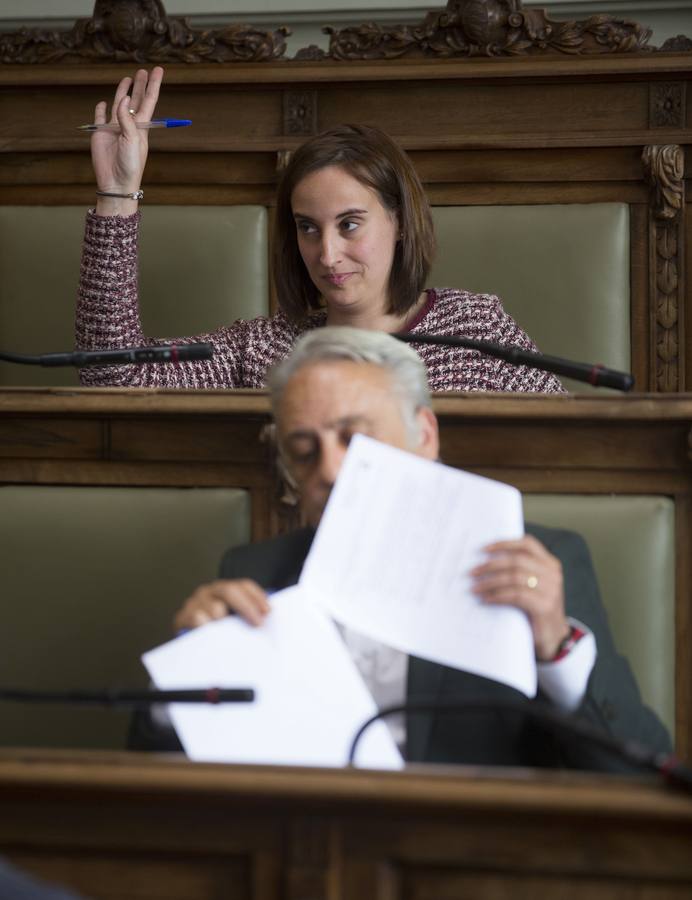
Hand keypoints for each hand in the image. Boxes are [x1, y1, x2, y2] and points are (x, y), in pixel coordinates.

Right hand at [92, 67, 163, 215]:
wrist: (116, 182)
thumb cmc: (130, 164)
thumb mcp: (133, 141)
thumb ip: (127, 119)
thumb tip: (123, 98)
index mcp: (141, 126)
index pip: (149, 100)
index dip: (153, 85)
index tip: (158, 70)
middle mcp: (129, 125)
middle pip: (136, 100)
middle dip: (140, 86)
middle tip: (144, 71)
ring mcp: (114, 128)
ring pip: (119, 105)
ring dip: (123, 92)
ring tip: (128, 79)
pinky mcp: (100, 133)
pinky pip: (100, 117)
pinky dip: (101, 109)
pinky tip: (103, 102)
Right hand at [174, 579, 270, 631]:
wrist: (189, 648)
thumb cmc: (219, 634)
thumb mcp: (234, 623)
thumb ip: (248, 619)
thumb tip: (267, 621)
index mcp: (224, 589)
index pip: (244, 586)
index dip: (257, 596)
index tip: (268, 612)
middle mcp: (208, 592)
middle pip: (229, 591)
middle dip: (246, 606)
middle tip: (258, 624)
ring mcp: (194, 603)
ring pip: (214, 607)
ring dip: (228, 619)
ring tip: (236, 634)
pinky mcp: (183, 617)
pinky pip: (196, 619)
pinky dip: (208, 627)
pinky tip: (215, 638)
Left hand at [470, 535, 569, 660]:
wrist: (554, 638)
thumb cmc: (535, 608)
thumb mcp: (532, 585)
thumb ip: (519, 571)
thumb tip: (484, 560)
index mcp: (550, 563)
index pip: (527, 544)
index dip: (504, 543)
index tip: (483, 549)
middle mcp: (552, 574)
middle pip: (516, 560)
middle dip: (491, 565)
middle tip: (472, 572)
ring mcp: (550, 590)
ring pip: (514, 577)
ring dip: (490, 582)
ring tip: (475, 588)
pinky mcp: (544, 606)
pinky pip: (516, 596)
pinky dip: (497, 596)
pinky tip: (485, 599)